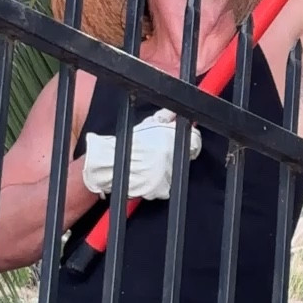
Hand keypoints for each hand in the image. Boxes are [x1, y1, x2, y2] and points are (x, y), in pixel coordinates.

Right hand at [82, 108, 200, 201]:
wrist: (107, 164)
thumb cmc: (125, 143)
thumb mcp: (148, 124)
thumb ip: (166, 117)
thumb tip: (177, 111)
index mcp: (170, 141)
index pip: (195, 140)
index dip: (190, 139)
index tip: (186, 140)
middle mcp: (170, 160)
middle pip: (186, 156)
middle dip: (176, 153)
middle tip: (161, 150)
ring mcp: (165, 177)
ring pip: (175, 172)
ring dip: (167, 168)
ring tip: (152, 162)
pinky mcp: (159, 190)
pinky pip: (165, 187)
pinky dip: (159, 182)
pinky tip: (149, 173)